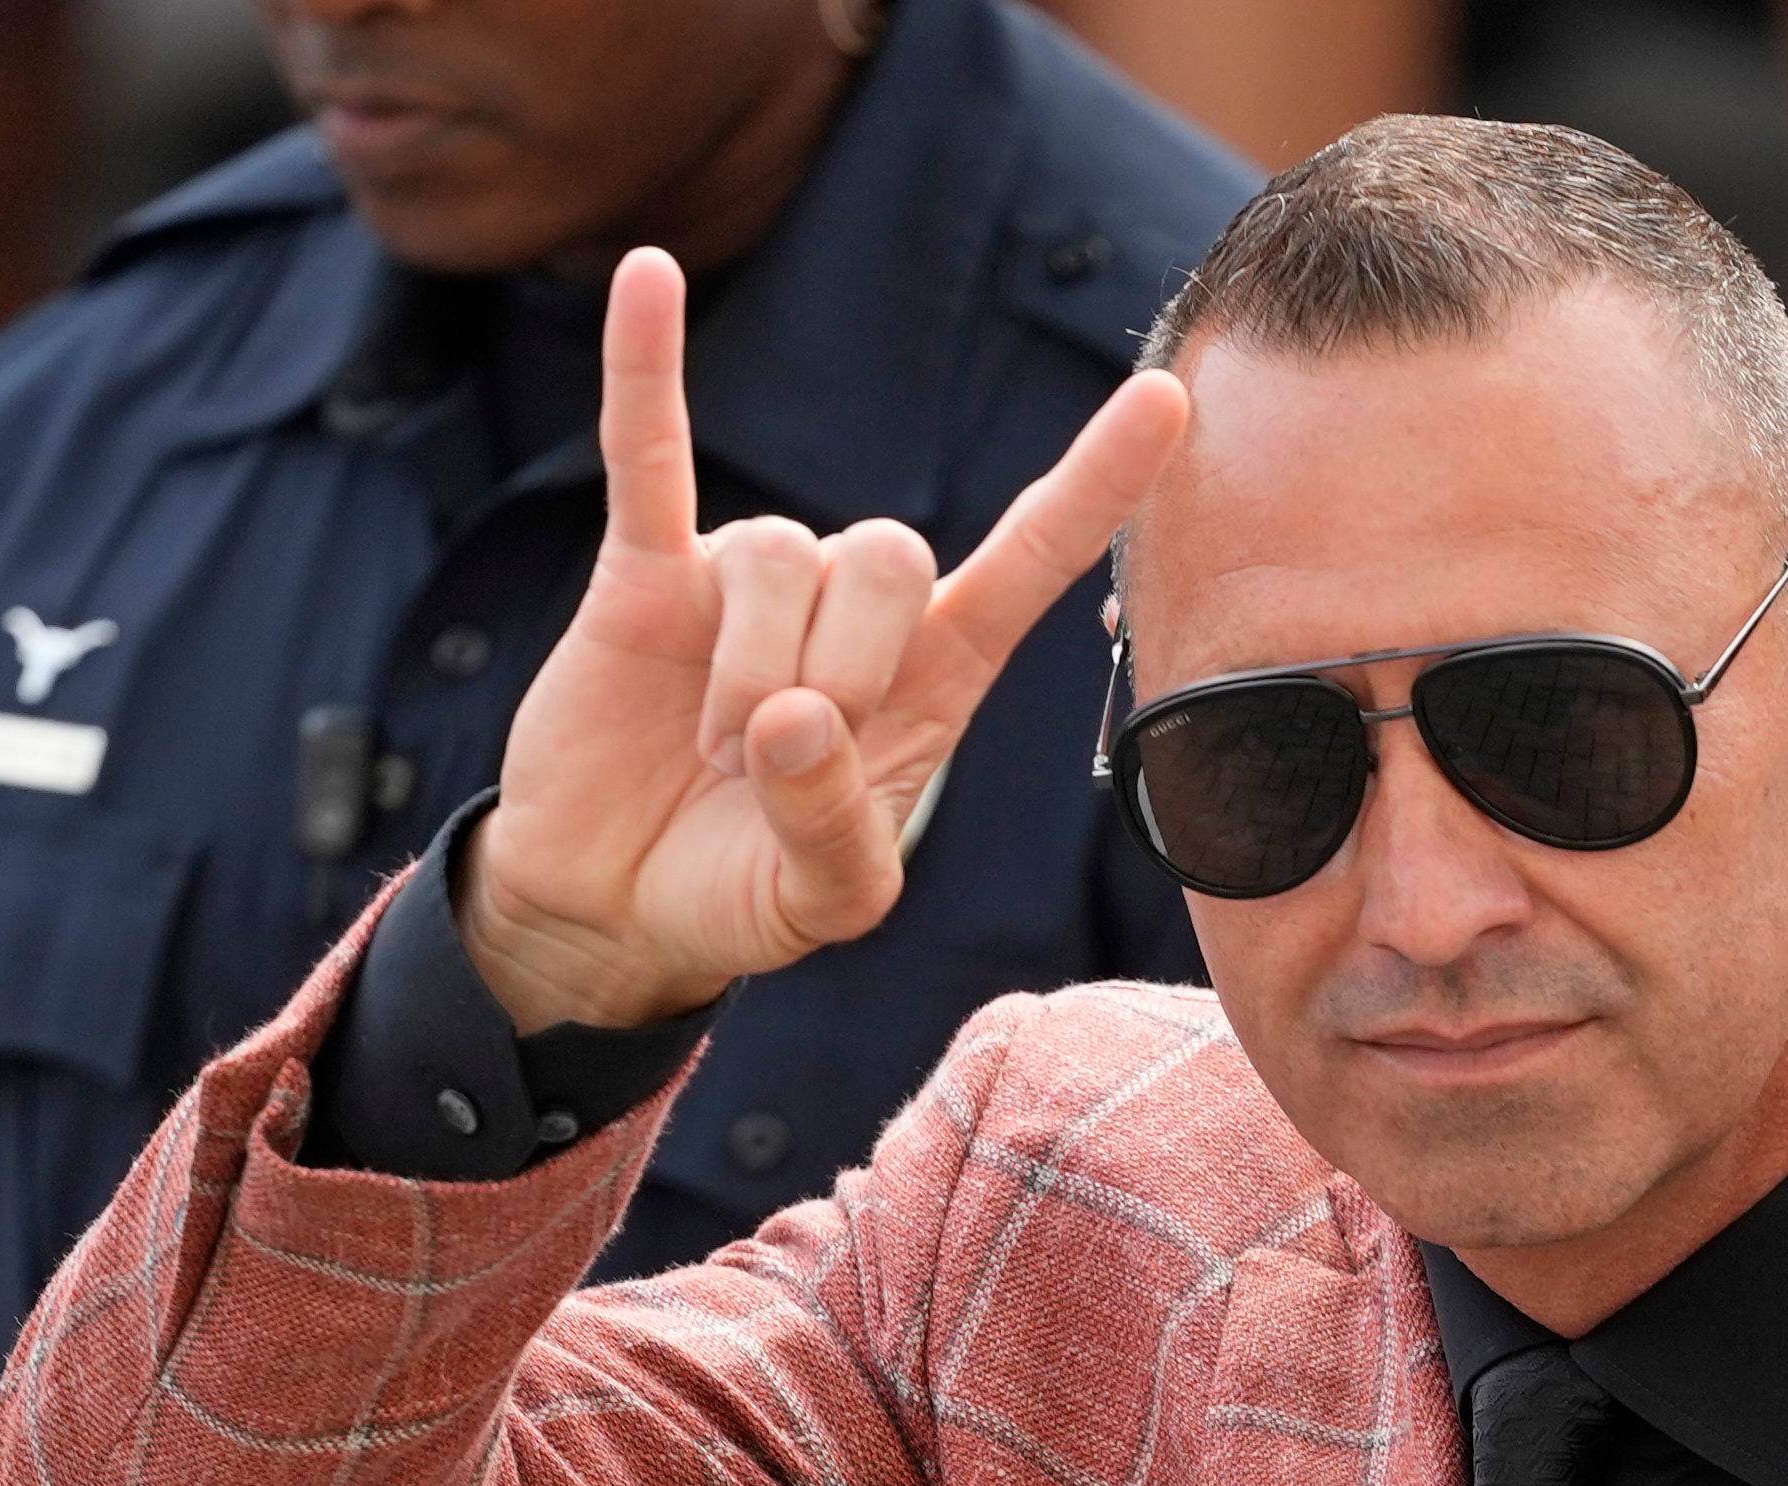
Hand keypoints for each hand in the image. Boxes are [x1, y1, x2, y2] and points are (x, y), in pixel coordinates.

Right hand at [456, 248, 1188, 1032]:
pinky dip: (647, 368)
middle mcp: (852, 607)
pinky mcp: (646, 573)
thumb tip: (796, 718)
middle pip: (895, 553)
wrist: (618, 905)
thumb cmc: (744, 893)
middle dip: (848, 666)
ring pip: (784, 552)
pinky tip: (649, 279)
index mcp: (933, 676)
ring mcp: (748, 579)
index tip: (1170, 401)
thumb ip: (836, 831)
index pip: (1031, 559)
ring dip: (750, 664)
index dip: (1095, 485)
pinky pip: (648, 451)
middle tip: (782, 762)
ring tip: (713, 752)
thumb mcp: (824, 902)